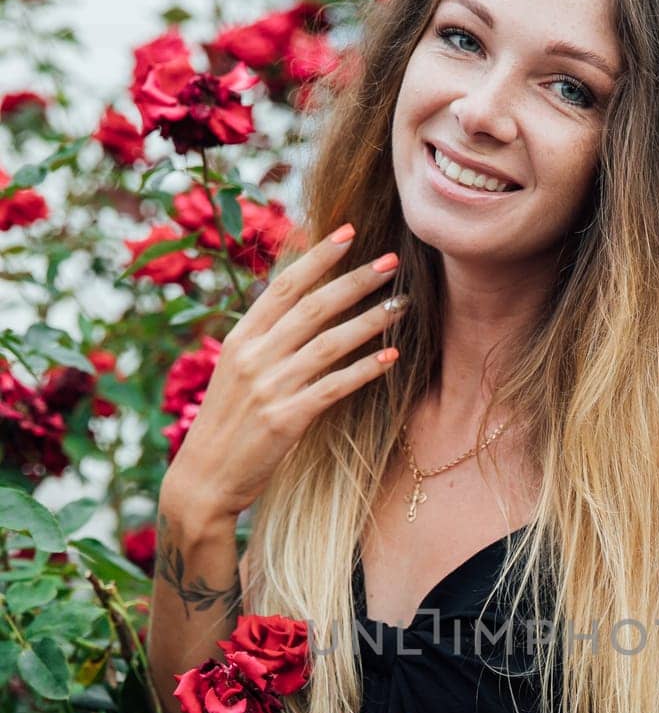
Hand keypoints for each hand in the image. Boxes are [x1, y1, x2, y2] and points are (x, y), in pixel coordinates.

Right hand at [163, 225, 406, 521]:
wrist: (202, 480)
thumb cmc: (226, 427)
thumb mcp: (236, 374)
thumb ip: (265, 342)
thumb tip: (300, 308)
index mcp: (241, 339)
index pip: (284, 286)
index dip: (318, 257)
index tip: (349, 232)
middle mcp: (253, 356)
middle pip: (313, 307)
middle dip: (355, 280)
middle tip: (390, 261)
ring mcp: (269, 387)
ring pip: (330, 343)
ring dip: (370, 320)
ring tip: (402, 303)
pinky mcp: (286, 420)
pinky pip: (334, 387)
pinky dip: (365, 370)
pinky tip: (392, 357)